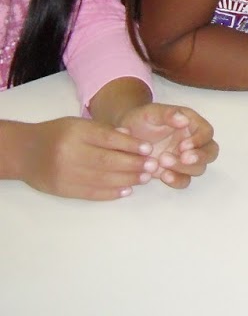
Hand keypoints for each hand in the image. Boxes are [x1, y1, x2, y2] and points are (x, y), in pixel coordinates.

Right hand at [17, 117, 158, 200]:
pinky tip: (126, 190)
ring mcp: (65, 174)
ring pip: (101, 179)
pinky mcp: (62, 190)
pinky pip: (90, 193)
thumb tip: (132, 136)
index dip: (131, 145)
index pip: (109, 139)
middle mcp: (70, 153)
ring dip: (127, 180)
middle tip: (153, 165)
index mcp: (76, 132)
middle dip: (133, 165)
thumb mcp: (79, 124)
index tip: (149, 148)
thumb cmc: (58, 134)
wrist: (25, 152)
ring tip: (144, 178)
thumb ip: (104, 130)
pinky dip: (111, 193)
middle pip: (107, 161)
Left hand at [115, 104, 217, 187]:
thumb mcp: (152, 112)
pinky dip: (177, 180)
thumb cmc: (142, 120)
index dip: (199, 140)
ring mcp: (185, 159)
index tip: (183, 146)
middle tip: (183, 158)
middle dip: (200, 157)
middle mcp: (193, 142)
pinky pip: (184, 180)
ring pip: (199, 168)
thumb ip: (168, 114)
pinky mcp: (175, 172)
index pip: (207, 132)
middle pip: (210, 152)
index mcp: (192, 124)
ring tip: (162, 163)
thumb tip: (184, 120)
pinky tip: (163, 176)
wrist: (126, 135)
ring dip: (185, 169)